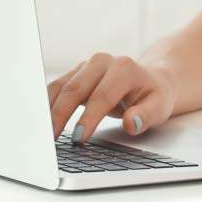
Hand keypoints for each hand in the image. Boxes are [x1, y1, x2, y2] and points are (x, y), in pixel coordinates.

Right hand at [47, 53, 176, 142]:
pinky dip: (47, 105)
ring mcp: (87, 66)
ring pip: (61, 86)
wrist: (151, 80)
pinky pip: (56, 88)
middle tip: (52, 139)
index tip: (79, 138)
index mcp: (124, 68)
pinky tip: (42, 122)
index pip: (102, 95)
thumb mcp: (159, 107)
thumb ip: (146, 115)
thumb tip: (131, 123)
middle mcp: (103, 62)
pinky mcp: (76, 73)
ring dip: (49, 110)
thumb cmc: (153, 96)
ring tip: (42, 134)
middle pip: (76, 88)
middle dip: (61, 114)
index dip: (89, 117)